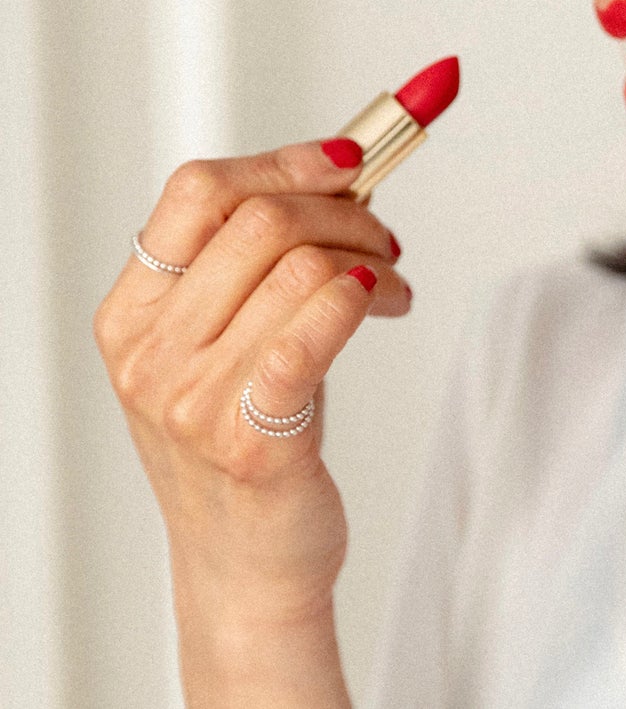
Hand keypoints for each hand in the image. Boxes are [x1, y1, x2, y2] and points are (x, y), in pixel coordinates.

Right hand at [92, 141, 410, 627]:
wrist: (247, 564)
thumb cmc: (246, 434)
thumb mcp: (226, 336)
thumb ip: (261, 255)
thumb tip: (344, 160)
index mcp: (132, 313)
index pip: (198, 193)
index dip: (284, 163)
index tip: (348, 160)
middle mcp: (151, 354)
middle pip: (260, 221)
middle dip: (345, 210)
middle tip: (383, 236)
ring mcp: (194, 401)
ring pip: (302, 267)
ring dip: (372, 258)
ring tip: (394, 284)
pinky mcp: (253, 440)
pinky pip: (317, 330)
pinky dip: (365, 296)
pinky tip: (389, 302)